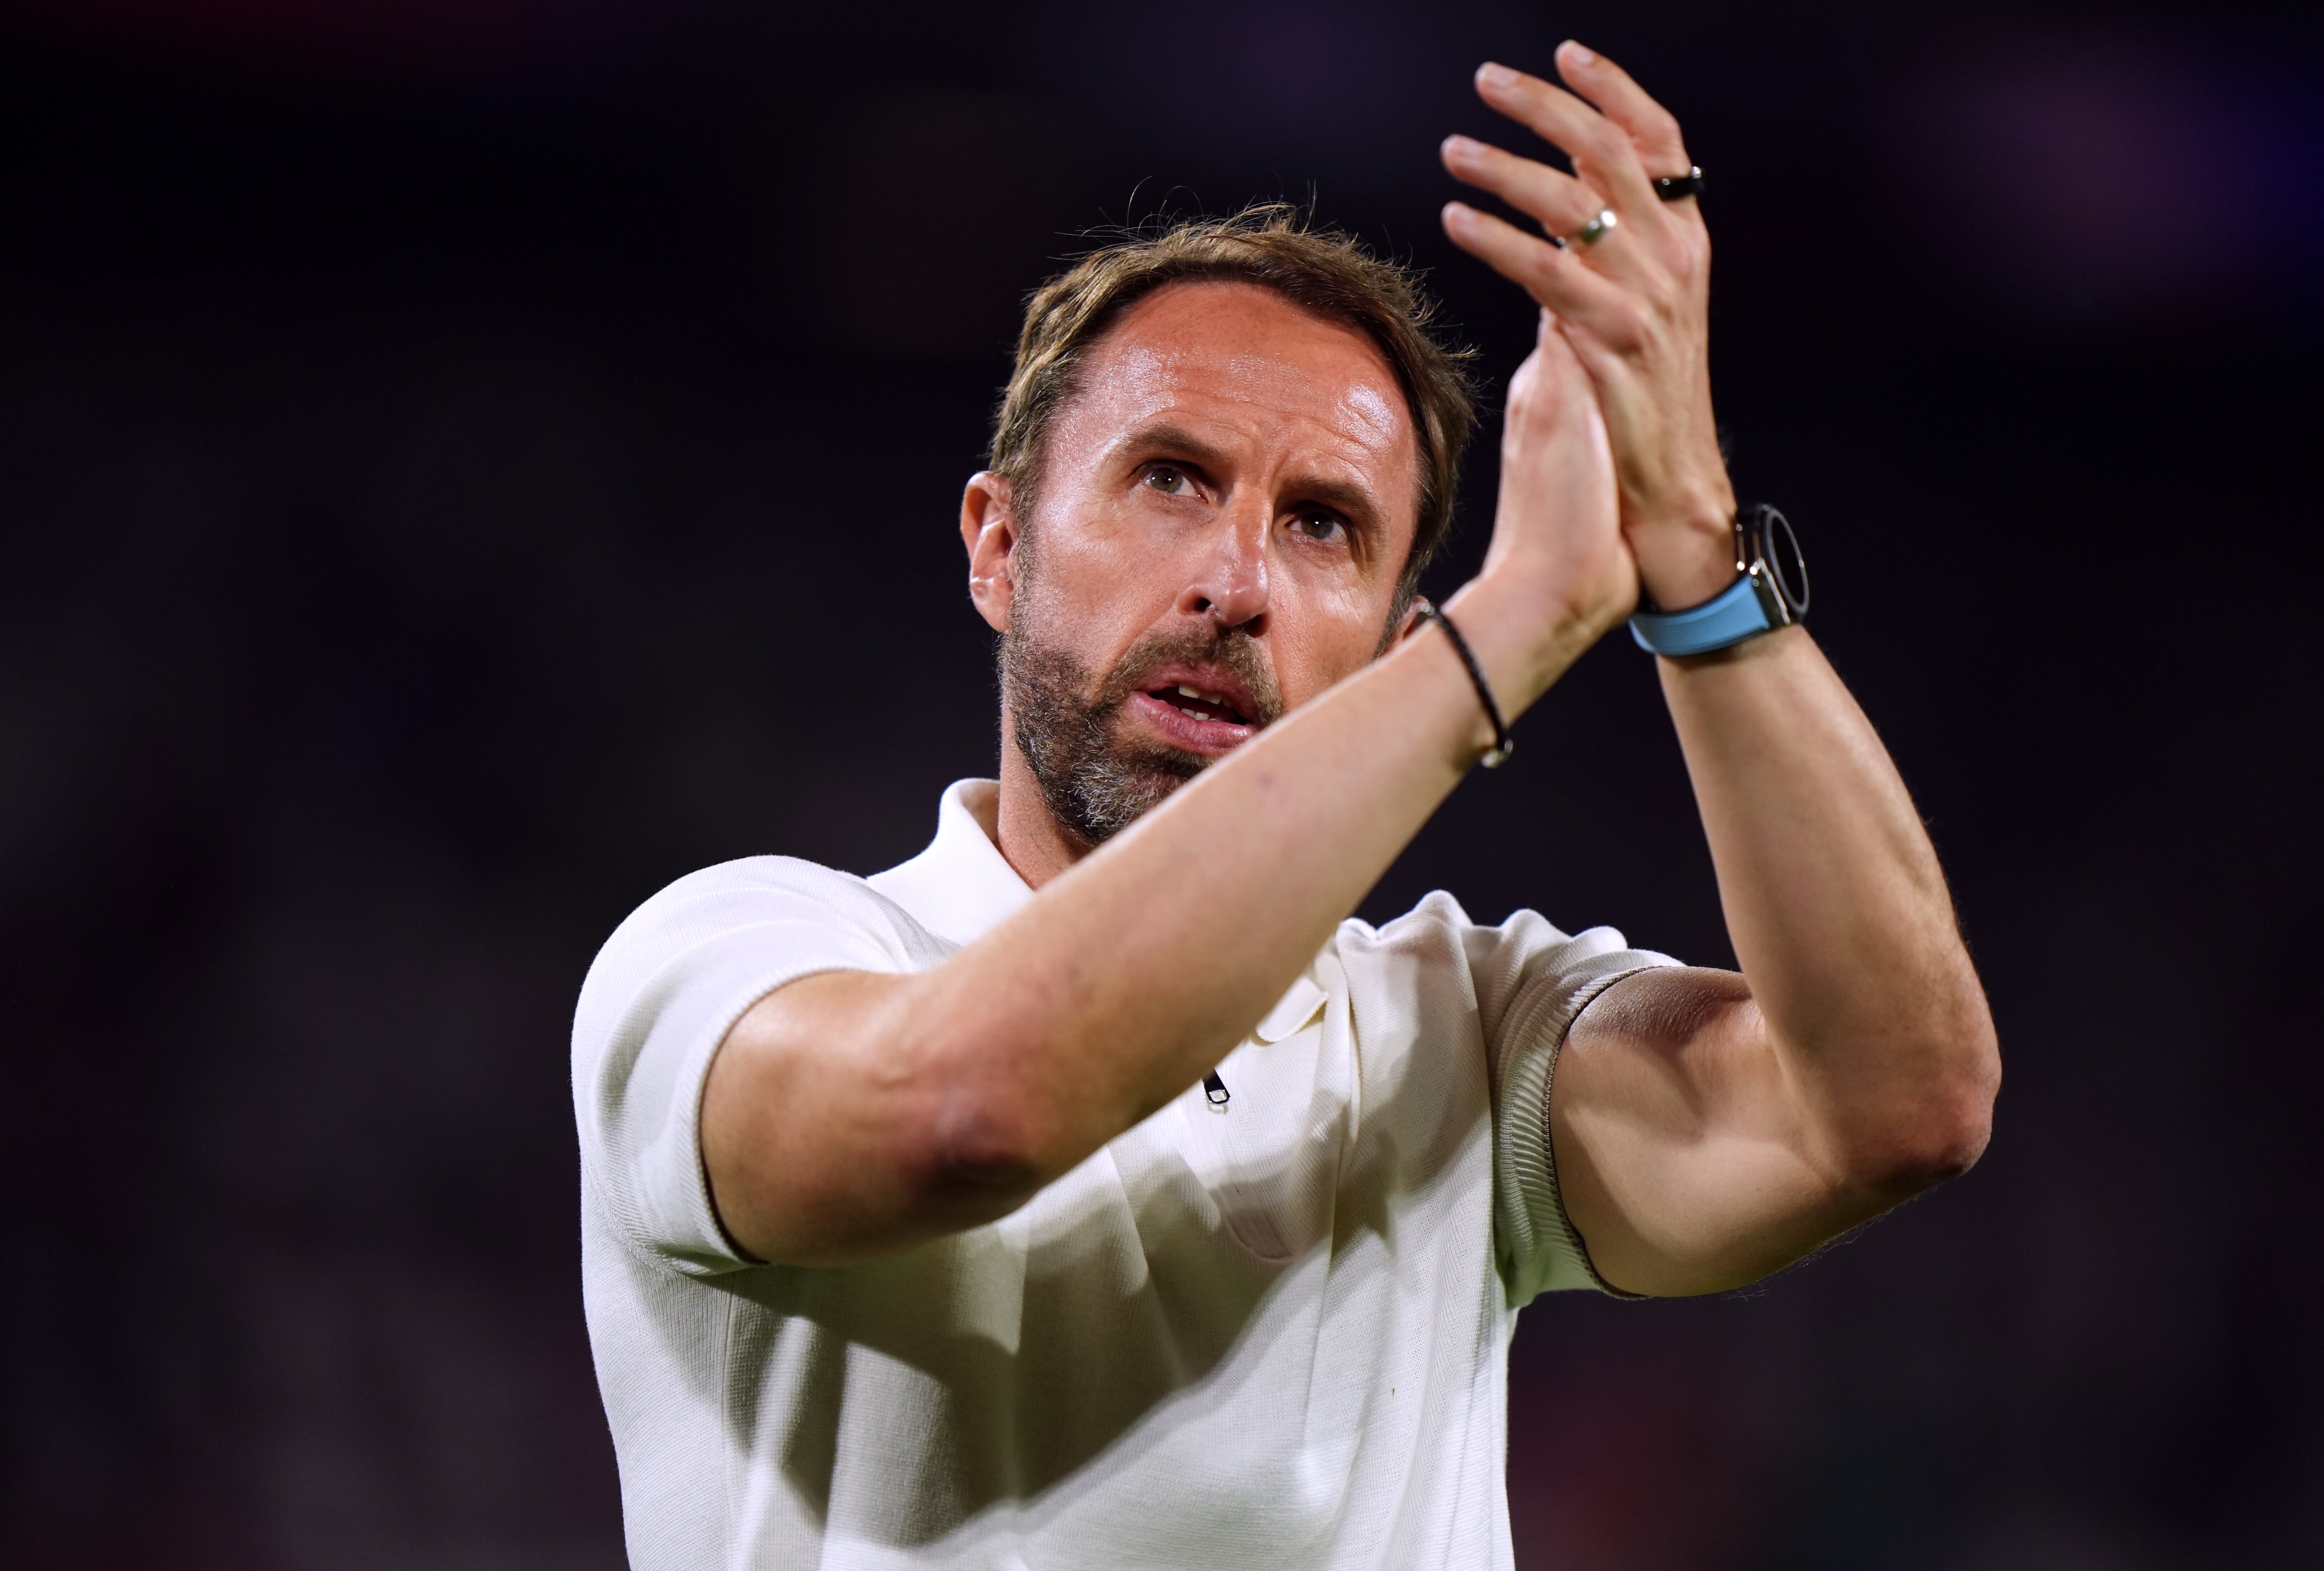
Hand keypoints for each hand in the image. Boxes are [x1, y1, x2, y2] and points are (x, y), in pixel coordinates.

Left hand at [1440, 42, 1737, 610]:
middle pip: (1611, 152)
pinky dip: (1498, 241)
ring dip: (1505, 169)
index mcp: (1685, 242)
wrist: (1670, 490)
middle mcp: (1675, 260)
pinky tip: (1456, 223)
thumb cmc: (1638, 405)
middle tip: (1486, 81)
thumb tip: (1557, 208)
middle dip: (1546, 107)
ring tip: (1452, 149)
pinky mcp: (1613, 345)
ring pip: (1575, 206)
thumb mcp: (1626, 312)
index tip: (1564, 52)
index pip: (1658, 140)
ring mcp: (1649, 300)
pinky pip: (1548, 276)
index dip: (1613, 89)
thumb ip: (1598, 258)